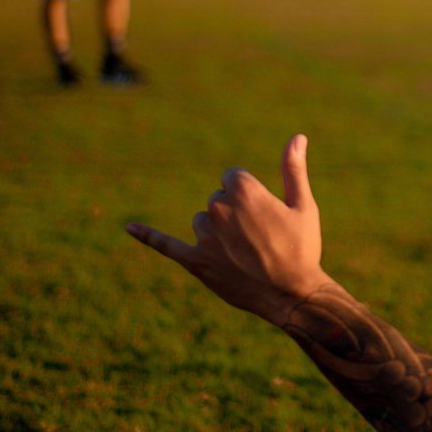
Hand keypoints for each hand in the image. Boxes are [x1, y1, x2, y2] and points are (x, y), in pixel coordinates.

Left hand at [127, 134, 327, 325]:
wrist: (293, 295)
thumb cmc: (302, 248)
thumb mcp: (303, 205)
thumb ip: (293, 169)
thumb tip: (298, 136)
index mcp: (243, 190)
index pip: (231, 178)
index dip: (250, 195)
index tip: (265, 213)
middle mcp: (218, 209)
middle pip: (216, 199)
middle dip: (234, 214)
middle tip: (260, 238)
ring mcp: (204, 237)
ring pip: (203, 222)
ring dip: (218, 233)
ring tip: (245, 254)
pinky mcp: (195, 261)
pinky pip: (165, 244)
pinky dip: (147, 235)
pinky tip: (128, 227)